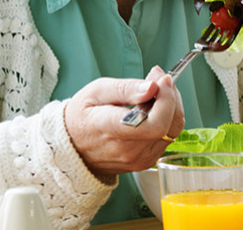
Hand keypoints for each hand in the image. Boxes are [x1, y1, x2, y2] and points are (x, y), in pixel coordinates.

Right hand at [64, 66, 185, 178]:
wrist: (70, 148)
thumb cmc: (81, 116)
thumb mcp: (97, 92)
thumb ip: (127, 89)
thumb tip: (153, 87)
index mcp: (110, 130)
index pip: (154, 123)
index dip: (166, 100)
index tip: (162, 81)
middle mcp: (126, 150)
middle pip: (168, 125)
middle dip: (171, 97)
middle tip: (160, 80)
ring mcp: (137, 159)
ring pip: (172, 131)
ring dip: (172, 107)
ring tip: (156, 92)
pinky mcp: (145, 162)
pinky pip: (167, 138)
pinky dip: (167, 120)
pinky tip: (153, 108)